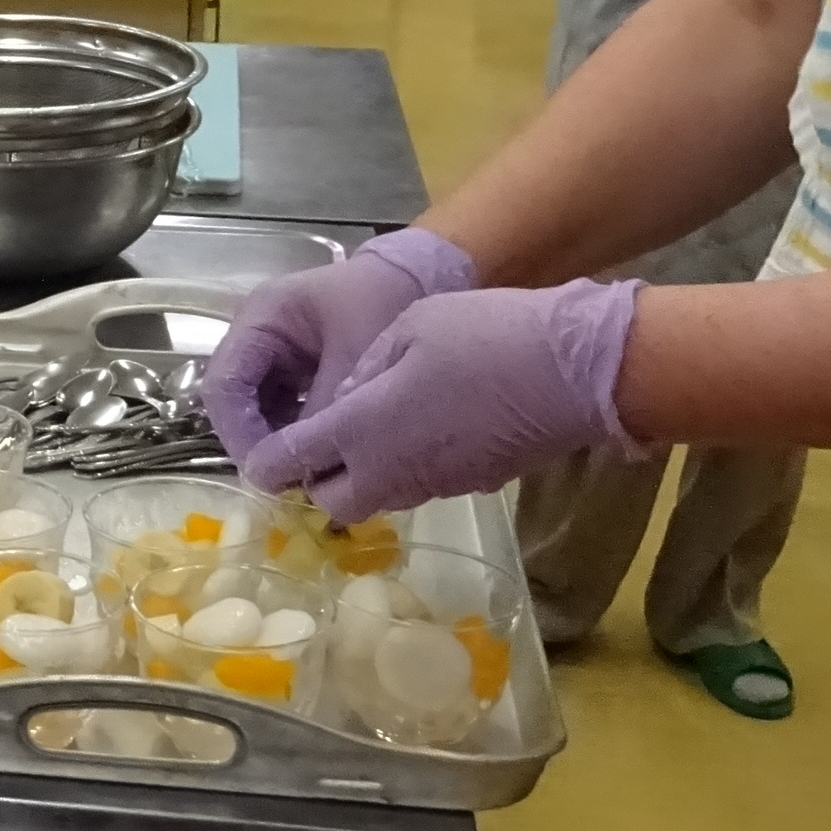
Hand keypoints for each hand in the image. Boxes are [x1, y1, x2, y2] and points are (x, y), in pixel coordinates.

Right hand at [204, 231, 478, 474]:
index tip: (268, 469)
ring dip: (273, 442)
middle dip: (255, 443)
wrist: (419, 277)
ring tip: (304, 472)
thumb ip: (323, 410)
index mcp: (261, 318)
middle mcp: (254, 335)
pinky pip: (278, 410)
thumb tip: (299, 466)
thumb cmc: (385, 303)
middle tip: (286, 481)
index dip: (239, 433)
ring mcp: (271, 353)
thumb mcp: (355, 357)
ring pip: (253, 410)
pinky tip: (316, 454)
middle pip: (233, 401)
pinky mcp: (291, 370)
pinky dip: (292, 434)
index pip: (225, 384)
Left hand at [270, 280, 643, 519]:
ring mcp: (432, 485)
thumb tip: (343, 403)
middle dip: (315, 478)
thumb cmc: (484, 336)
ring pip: (374, 499)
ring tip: (367, 432)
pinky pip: (415, 488)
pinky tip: (418, 431)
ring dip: (360, 476)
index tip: (259, 453)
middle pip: (330, 500)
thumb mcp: (407, 330)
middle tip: (319, 440)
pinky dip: (403, 470)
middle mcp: (389, 471)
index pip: (290, 463)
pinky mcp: (468, 487)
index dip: (265, 462)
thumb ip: (362, 371)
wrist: (571, 373)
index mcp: (361, 429)